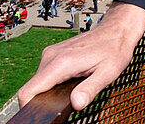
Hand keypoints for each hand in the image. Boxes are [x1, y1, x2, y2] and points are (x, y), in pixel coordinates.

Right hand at [16, 1, 144, 110]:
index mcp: (61, 63)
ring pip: (38, 82)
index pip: (27, 91)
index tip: (41, 115)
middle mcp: (51, 56)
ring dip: (49, 91)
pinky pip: (45, 74)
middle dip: (43, 100)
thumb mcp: (108, 72)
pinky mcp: (53, 53)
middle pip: (32, 89)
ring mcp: (51, 53)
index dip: (27, 107)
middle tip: (66, 103)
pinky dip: (53, 82)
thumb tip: (76, 104)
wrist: (116, 29)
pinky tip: (71, 81)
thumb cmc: (115, 48)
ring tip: (72, 89)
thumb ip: (90, 89)